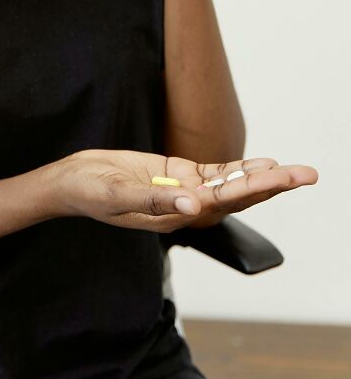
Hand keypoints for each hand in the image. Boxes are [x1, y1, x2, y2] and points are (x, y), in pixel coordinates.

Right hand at [50, 149, 318, 233]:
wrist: (71, 182)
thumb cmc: (90, 193)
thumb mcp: (118, 195)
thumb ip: (155, 201)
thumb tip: (195, 205)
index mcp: (175, 215)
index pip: (224, 201)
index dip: (255, 188)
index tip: (280, 177)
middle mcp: (185, 205)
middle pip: (237, 194)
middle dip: (273, 184)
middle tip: (307, 174)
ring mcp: (181, 188)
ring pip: (230, 183)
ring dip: (261, 176)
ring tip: (295, 171)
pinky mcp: (174, 173)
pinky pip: (212, 172)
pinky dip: (236, 168)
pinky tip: (259, 163)